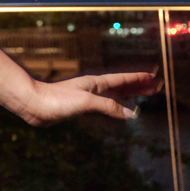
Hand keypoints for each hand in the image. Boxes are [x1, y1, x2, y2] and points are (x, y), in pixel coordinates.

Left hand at [21, 71, 160, 126]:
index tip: (152, 76)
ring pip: (115, 94)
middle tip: (156, 84)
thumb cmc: (57, 100)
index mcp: (95, 84)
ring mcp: (87, 97)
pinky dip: (118, 105)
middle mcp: (93, 88)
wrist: (34, 104)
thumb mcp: (85, 102)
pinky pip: (107, 104)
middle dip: (138, 85)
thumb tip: (131, 114)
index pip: (121, 80)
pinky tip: (120, 109)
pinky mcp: (81, 107)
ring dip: (130, 93)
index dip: (137, 79)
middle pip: (121, 85)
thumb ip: (108, 106)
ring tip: (144, 93)